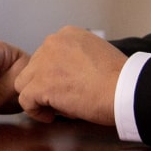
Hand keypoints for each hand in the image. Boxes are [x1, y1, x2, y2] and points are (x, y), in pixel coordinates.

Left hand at [11, 27, 126, 126]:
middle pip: (33, 68)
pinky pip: (25, 100)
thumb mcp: (96, 54)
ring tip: (56, 108)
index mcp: (68, 34)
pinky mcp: (41, 83)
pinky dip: (35, 111)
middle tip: (62, 100)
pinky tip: (51, 116)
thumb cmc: (119, 78)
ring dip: (38, 96)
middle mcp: (53, 42)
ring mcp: (44, 62)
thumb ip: (76, 60)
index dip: (53, 74)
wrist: (125, 88)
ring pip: (25, 82)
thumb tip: (63, 79)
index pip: (46, 55)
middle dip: (43, 84)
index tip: (66, 87)